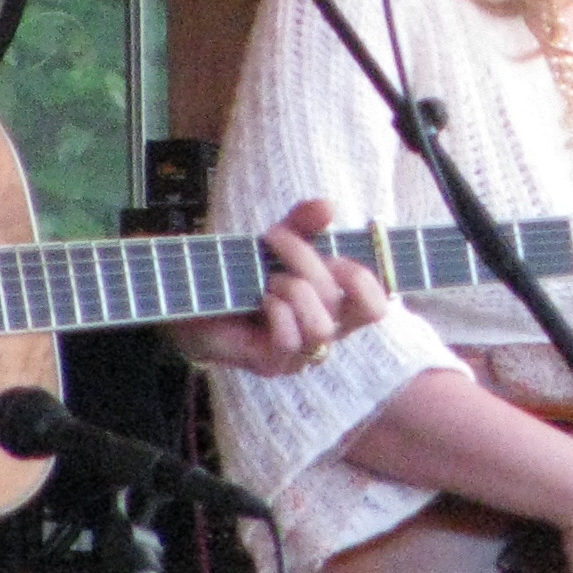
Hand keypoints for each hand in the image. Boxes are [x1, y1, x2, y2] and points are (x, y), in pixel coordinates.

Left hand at [167, 199, 389, 376]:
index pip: (376, 306)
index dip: (363, 279)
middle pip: (340, 302)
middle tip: (276, 239)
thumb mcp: (279, 240)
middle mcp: (325, 333)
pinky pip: (289, 340)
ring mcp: (300, 354)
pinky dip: (276, 311)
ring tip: (268, 279)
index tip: (332, 253)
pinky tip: (259, 300)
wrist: (196, 299)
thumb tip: (327, 207)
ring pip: (321, 326)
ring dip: (292, 290)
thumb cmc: (245, 272)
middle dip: (307, 259)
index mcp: (337, 307)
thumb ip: (304, 223)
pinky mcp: (272, 365)